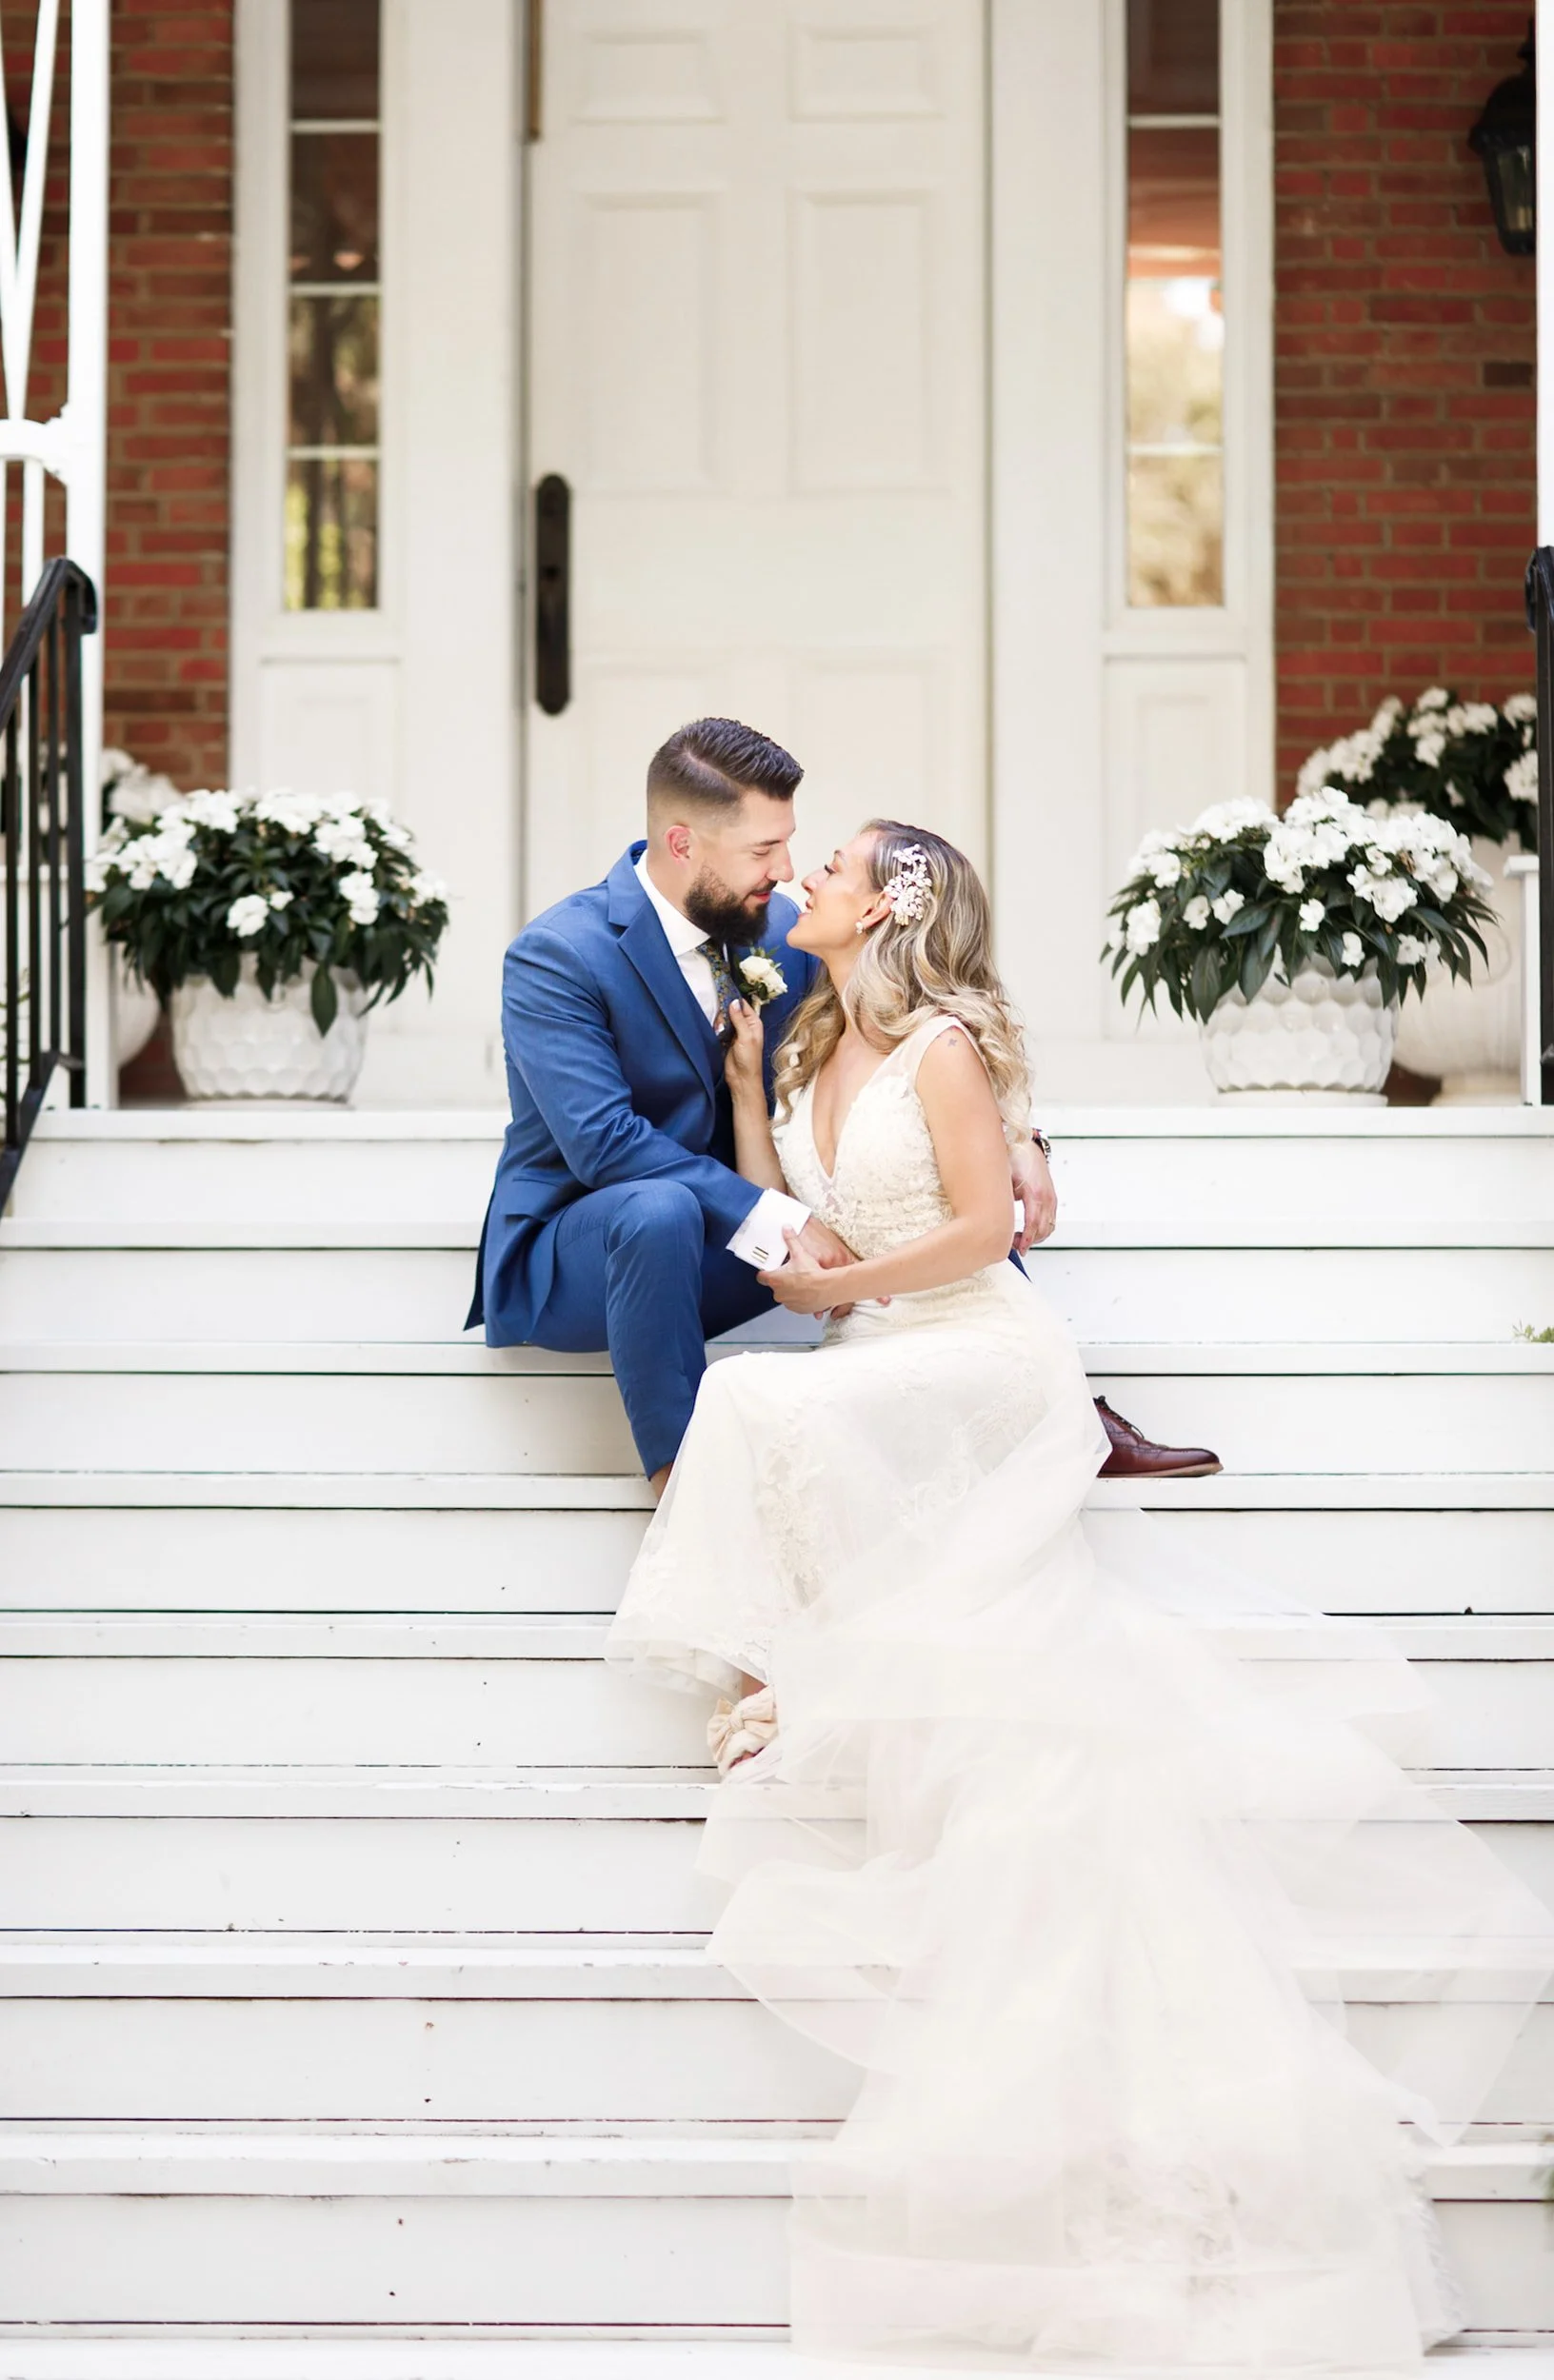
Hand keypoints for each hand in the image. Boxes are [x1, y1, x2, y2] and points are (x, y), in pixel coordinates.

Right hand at [723, 997, 764, 1100]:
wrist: (742, 1079)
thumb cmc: (749, 1060)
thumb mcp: (746, 1037)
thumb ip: (739, 1019)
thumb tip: (734, 1002)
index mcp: (754, 1023)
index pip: (744, 1005)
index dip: (734, 1000)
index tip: (723, 994)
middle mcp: (745, 1026)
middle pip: (732, 1011)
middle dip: (724, 1012)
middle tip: (721, 1019)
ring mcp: (735, 1033)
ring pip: (724, 1020)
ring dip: (720, 1022)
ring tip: (719, 1028)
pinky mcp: (726, 1040)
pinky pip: (720, 1029)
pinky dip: (716, 1029)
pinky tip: (716, 1032)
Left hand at [760, 1226, 859, 1315]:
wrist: (827, 1288)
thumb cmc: (812, 1274)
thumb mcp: (800, 1253)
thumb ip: (791, 1240)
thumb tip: (786, 1229)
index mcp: (775, 1280)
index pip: (761, 1277)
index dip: (764, 1272)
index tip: (768, 1269)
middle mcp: (779, 1294)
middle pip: (775, 1285)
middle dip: (782, 1280)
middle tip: (792, 1273)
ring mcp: (788, 1303)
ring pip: (786, 1295)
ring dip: (791, 1289)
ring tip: (802, 1281)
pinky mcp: (798, 1309)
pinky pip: (796, 1303)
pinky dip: (800, 1298)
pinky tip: (808, 1291)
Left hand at [1010, 1138, 1055, 1253]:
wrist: (1028, 1147)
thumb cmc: (1015, 1160)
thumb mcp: (1005, 1179)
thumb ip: (1003, 1200)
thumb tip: (994, 1219)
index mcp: (1035, 1193)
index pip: (1033, 1223)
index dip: (1025, 1239)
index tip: (1018, 1249)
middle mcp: (1047, 1197)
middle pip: (1042, 1229)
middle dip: (1029, 1241)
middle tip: (1012, 1246)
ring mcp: (1051, 1198)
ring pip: (1048, 1227)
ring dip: (1036, 1237)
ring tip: (1018, 1240)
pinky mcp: (1051, 1198)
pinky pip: (1050, 1220)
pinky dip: (1041, 1229)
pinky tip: (1028, 1231)